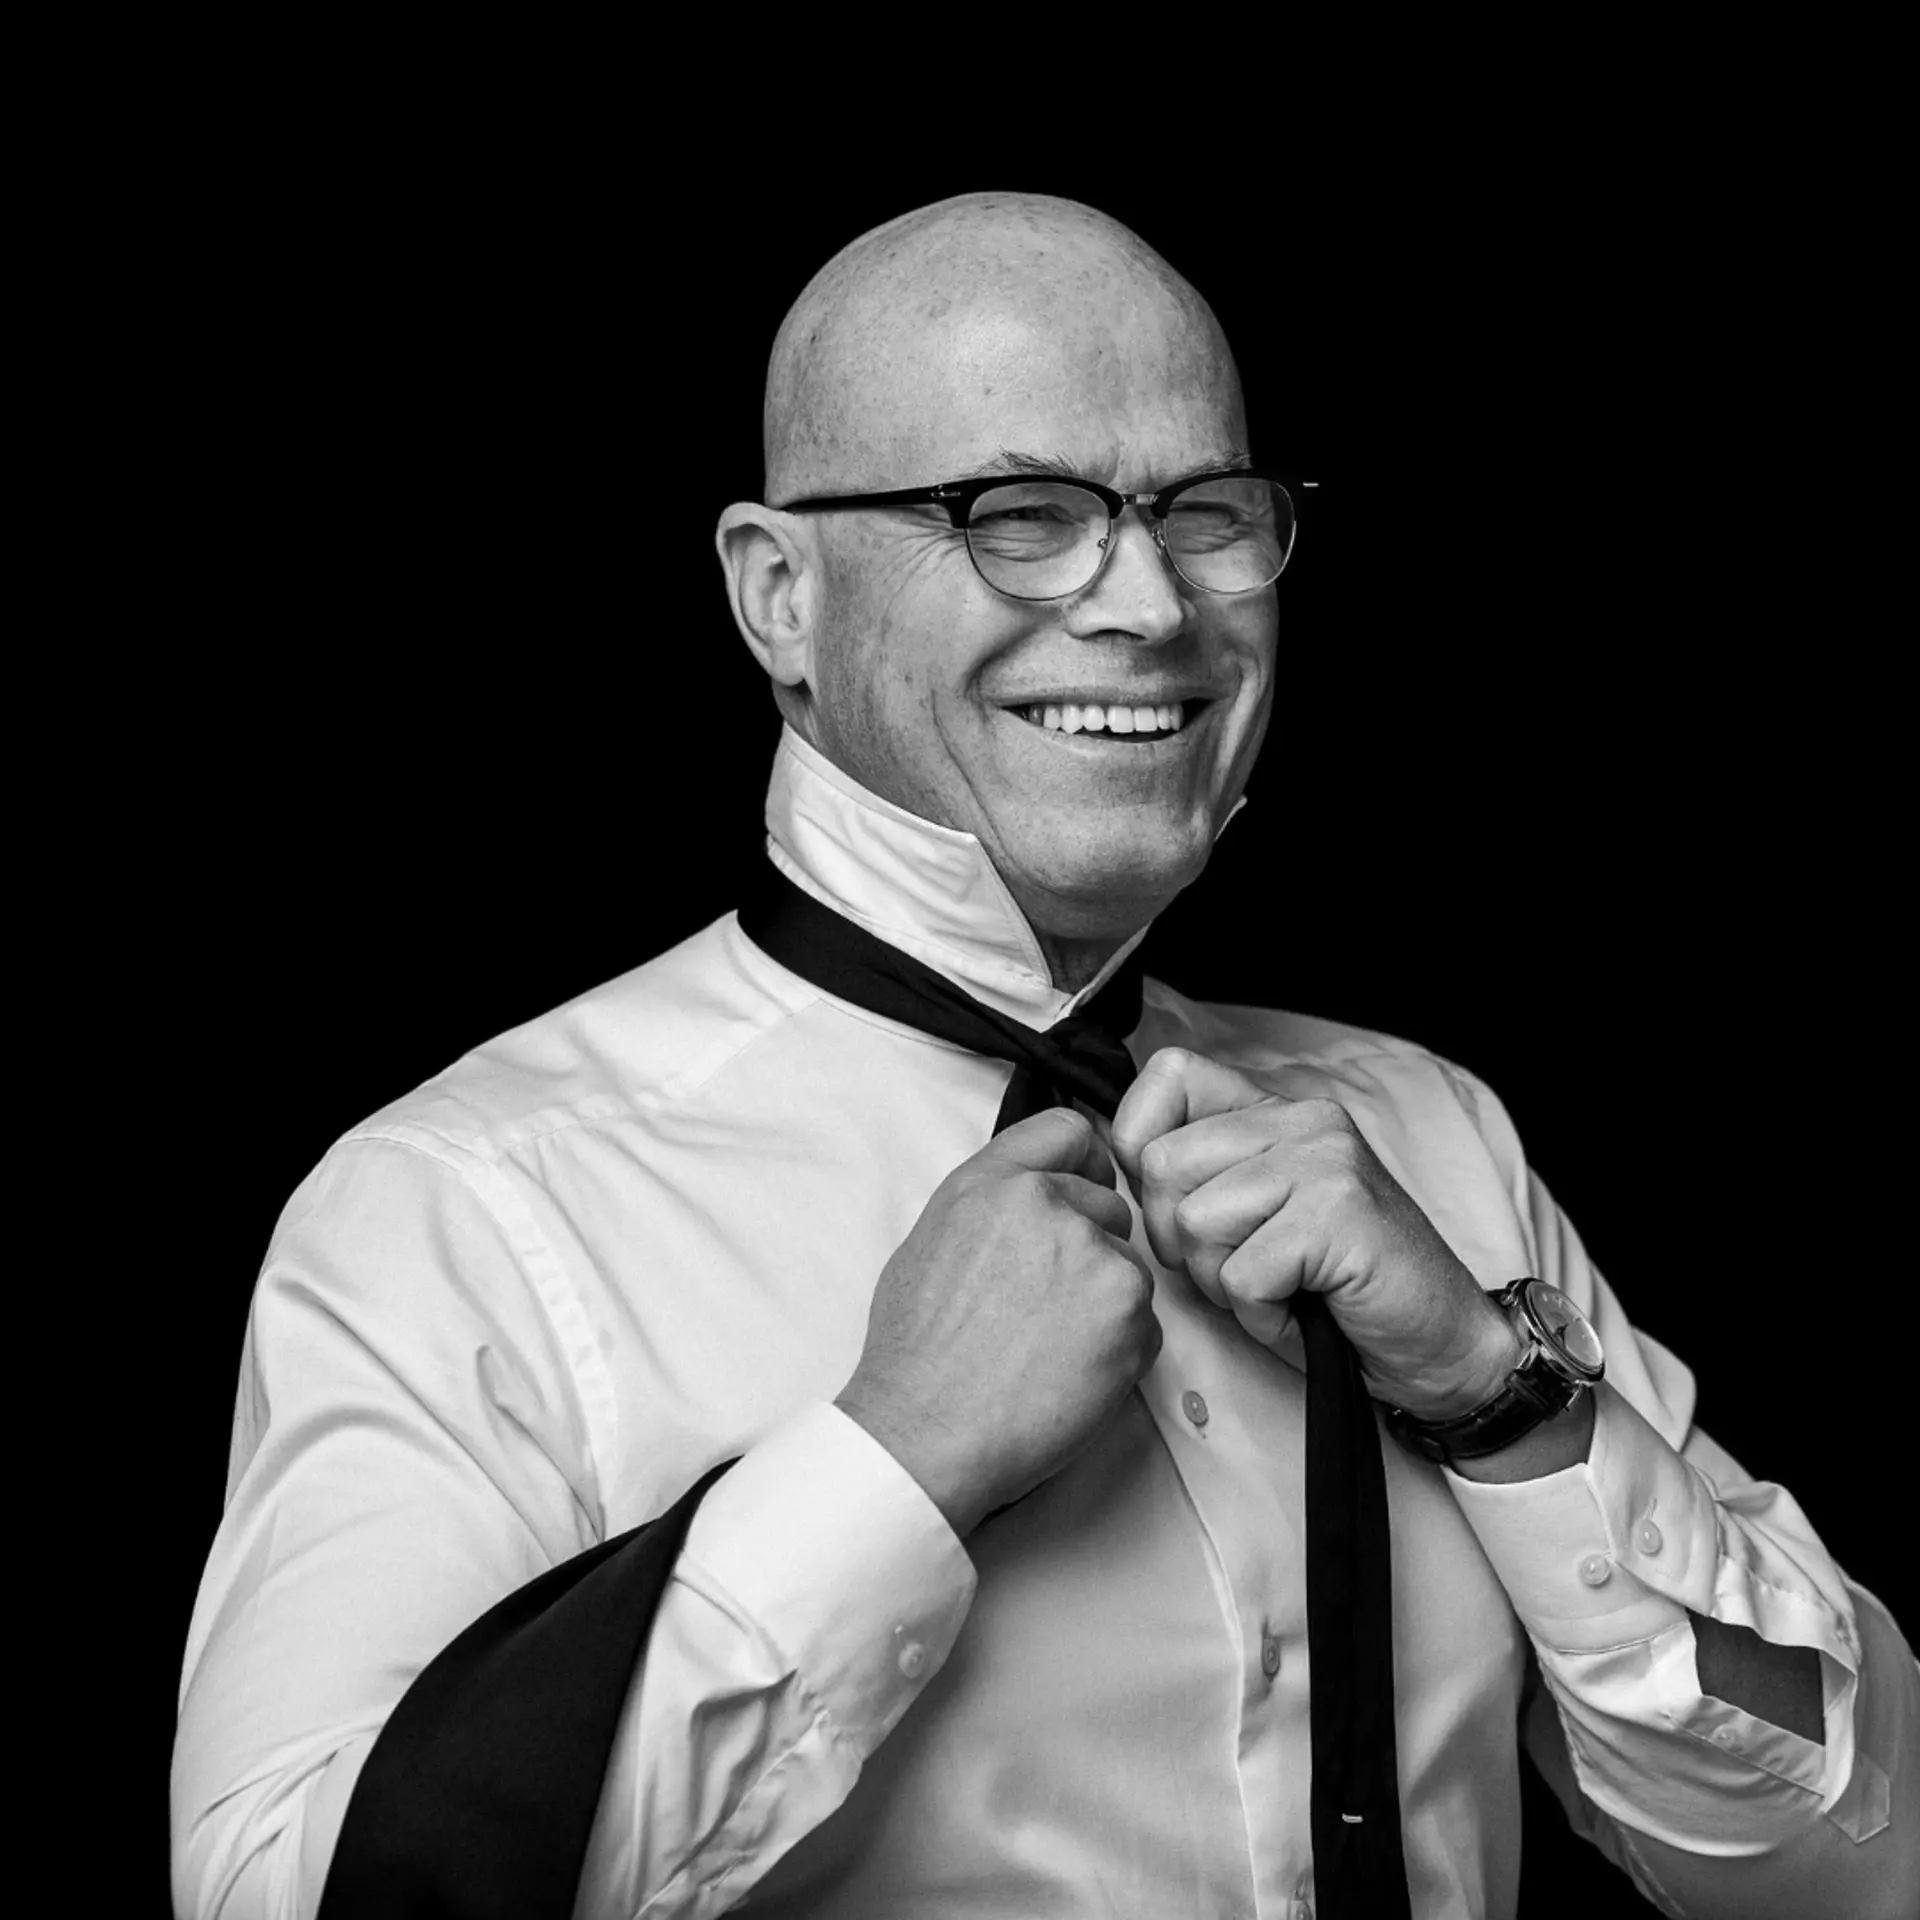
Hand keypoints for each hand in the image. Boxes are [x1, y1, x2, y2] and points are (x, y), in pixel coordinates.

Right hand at [837, 1107, 1161, 1539]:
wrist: (928, 1433)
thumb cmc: (918, 1352)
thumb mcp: (931, 1240)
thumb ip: (992, 1200)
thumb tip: (1037, 1190)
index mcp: (994, 1182)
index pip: (1070, 1133)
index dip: (1083, 1166)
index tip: (1083, 1192)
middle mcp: (1048, 1205)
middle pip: (1108, 1207)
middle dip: (1091, 1248)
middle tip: (1047, 1303)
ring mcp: (1096, 1257)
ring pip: (1128, 1267)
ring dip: (1106, 1301)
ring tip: (1050, 1346)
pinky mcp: (1131, 1314)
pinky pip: (1147, 1323)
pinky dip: (1121, 1349)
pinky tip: (1070, 1373)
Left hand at [1110, 1048, 1514, 1417]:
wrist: (1439, 1343)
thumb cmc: (1334, 1289)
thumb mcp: (1256, 1214)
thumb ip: (1199, 1174)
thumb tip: (1113, 1154)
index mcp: (1275, 1109)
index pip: (1167, 1076)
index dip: (1141, 1146)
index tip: (1176, 1203)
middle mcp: (1302, 1120)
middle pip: (1163, 1165)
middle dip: (1178, 1240)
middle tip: (1236, 1268)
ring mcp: (1325, 1162)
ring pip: (1195, 1222)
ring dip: (1221, 1283)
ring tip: (1275, 1288)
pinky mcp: (1339, 1215)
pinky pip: (1241, 1275)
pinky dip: (1260, 1315)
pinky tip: (1301, 1310)